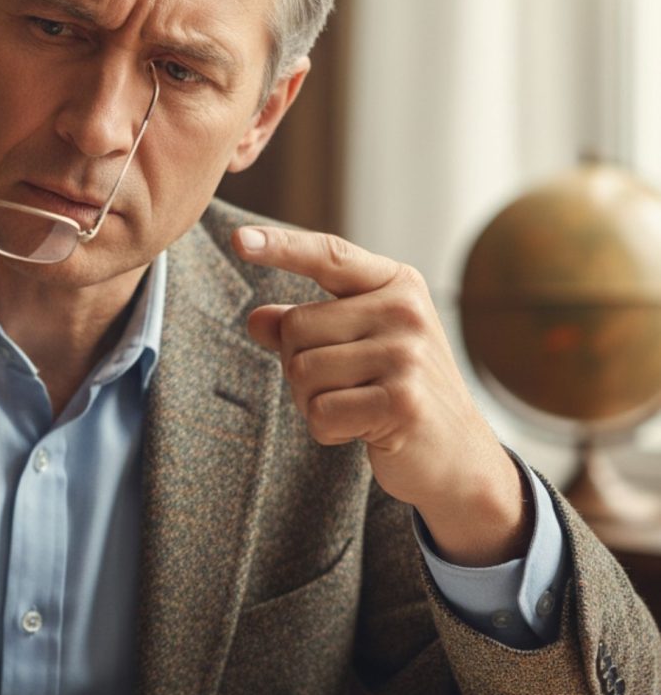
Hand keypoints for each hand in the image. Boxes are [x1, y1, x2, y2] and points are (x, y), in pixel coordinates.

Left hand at [233, 225, 527, 565]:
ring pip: (301, 373)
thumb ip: (305, 328)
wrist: (457, 455)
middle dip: (299, 366)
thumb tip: (255, 319)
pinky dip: (327, 431)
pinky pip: (319, 412)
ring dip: (312, 402)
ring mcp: (407, 355)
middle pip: (295, 328)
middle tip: (345, 387)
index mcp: (396, 284)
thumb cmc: (396, 391)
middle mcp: (405, 310)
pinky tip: (363, 431)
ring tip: (356, 408)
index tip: (237, 239)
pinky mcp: (401, 401)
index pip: (328, 255)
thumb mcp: (355, 347)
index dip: (280, 246)